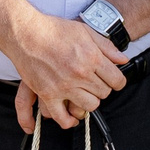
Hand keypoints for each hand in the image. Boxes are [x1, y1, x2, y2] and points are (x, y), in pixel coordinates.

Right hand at [7, 12, 127, 131]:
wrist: (26, 33)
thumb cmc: (54, 29)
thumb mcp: (85, 31)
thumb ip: (107, 46)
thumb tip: (123, 60)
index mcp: (92, 58)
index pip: (117, 81)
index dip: (117, 81)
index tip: (112, 80)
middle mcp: (80, 74)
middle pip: (104, 93)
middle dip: (102, 89)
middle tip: (94, 82)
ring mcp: (64, 86)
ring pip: (89, 106)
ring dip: (89, 101)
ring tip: (83, 93)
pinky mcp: (48, 94)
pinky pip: (62, 116)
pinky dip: (68, 120)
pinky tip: (71, 117)